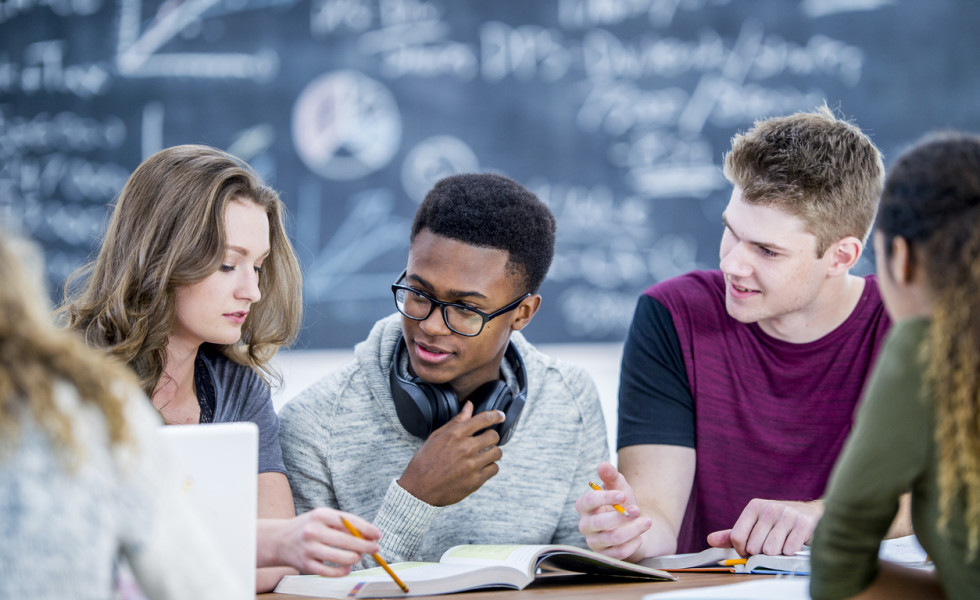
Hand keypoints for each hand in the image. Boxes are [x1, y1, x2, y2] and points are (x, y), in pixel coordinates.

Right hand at [260, 508, 380, 576]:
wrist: (279, 540)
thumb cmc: (308, 527)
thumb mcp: (322, 518)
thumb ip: (344, 524)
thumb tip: (369, 535)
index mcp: (320, 515)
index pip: (348, 521)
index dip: (366, 529)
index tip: (378, 534)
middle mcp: (313, 531)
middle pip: (346, 540)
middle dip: (365, 546)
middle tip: (375, 548)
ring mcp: (308, 549)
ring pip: (339, 557)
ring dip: (355, 558)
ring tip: (359, 557)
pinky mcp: (305, 565)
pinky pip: (329, 571)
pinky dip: (342, 571)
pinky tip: (348, 567)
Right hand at [397, 401, 504, 505]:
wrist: (419, 489)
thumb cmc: (425, 462)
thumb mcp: (436, 437)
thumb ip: (456, 421)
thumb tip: (469, 406)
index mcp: (455, 434)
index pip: (483, 419)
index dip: (496, 415)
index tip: (500, 416)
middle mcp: (465, 448)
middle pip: (494, 436)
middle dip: (491, 436)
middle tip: (485, 441)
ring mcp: (472, 465)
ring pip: (497, 453)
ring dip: (492, 452)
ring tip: (483, 455)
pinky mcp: (476, 480)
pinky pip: (494, 469)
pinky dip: (490, 467)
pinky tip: (480, 467)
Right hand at [575, 461, 651, 561]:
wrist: (632, 526)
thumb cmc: (622, 504)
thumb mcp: (619, 488)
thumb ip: (611, 476)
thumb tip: (603, 465)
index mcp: (585, 506)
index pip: (588, 501)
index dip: (605, 498)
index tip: (623, 495)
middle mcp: (586, 525)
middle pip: (598, 522)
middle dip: (621, 516)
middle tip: (638, 510)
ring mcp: (594, 542)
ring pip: (612, 538)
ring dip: (633, 530)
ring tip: (647, 521)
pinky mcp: (605, 556)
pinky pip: (619, 553)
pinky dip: (633, 544)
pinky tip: (640, 537)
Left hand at [706, 498, 823, 555]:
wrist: (812, 514)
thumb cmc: (778, 523)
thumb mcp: (755, 524)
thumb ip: (733, 534)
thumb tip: (710, 540)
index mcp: (754, 506)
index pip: (737, 537)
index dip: (742, 550)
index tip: (750, 550)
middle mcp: (770, 508)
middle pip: (754, 547)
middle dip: (761, 553)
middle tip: (771, 545)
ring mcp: (787, 515)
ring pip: (771, 551)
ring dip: (777, 554)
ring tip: (783, 543)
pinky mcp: (804, 525)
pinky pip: (788, 551)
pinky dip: (790, 553)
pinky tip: (794, 543)